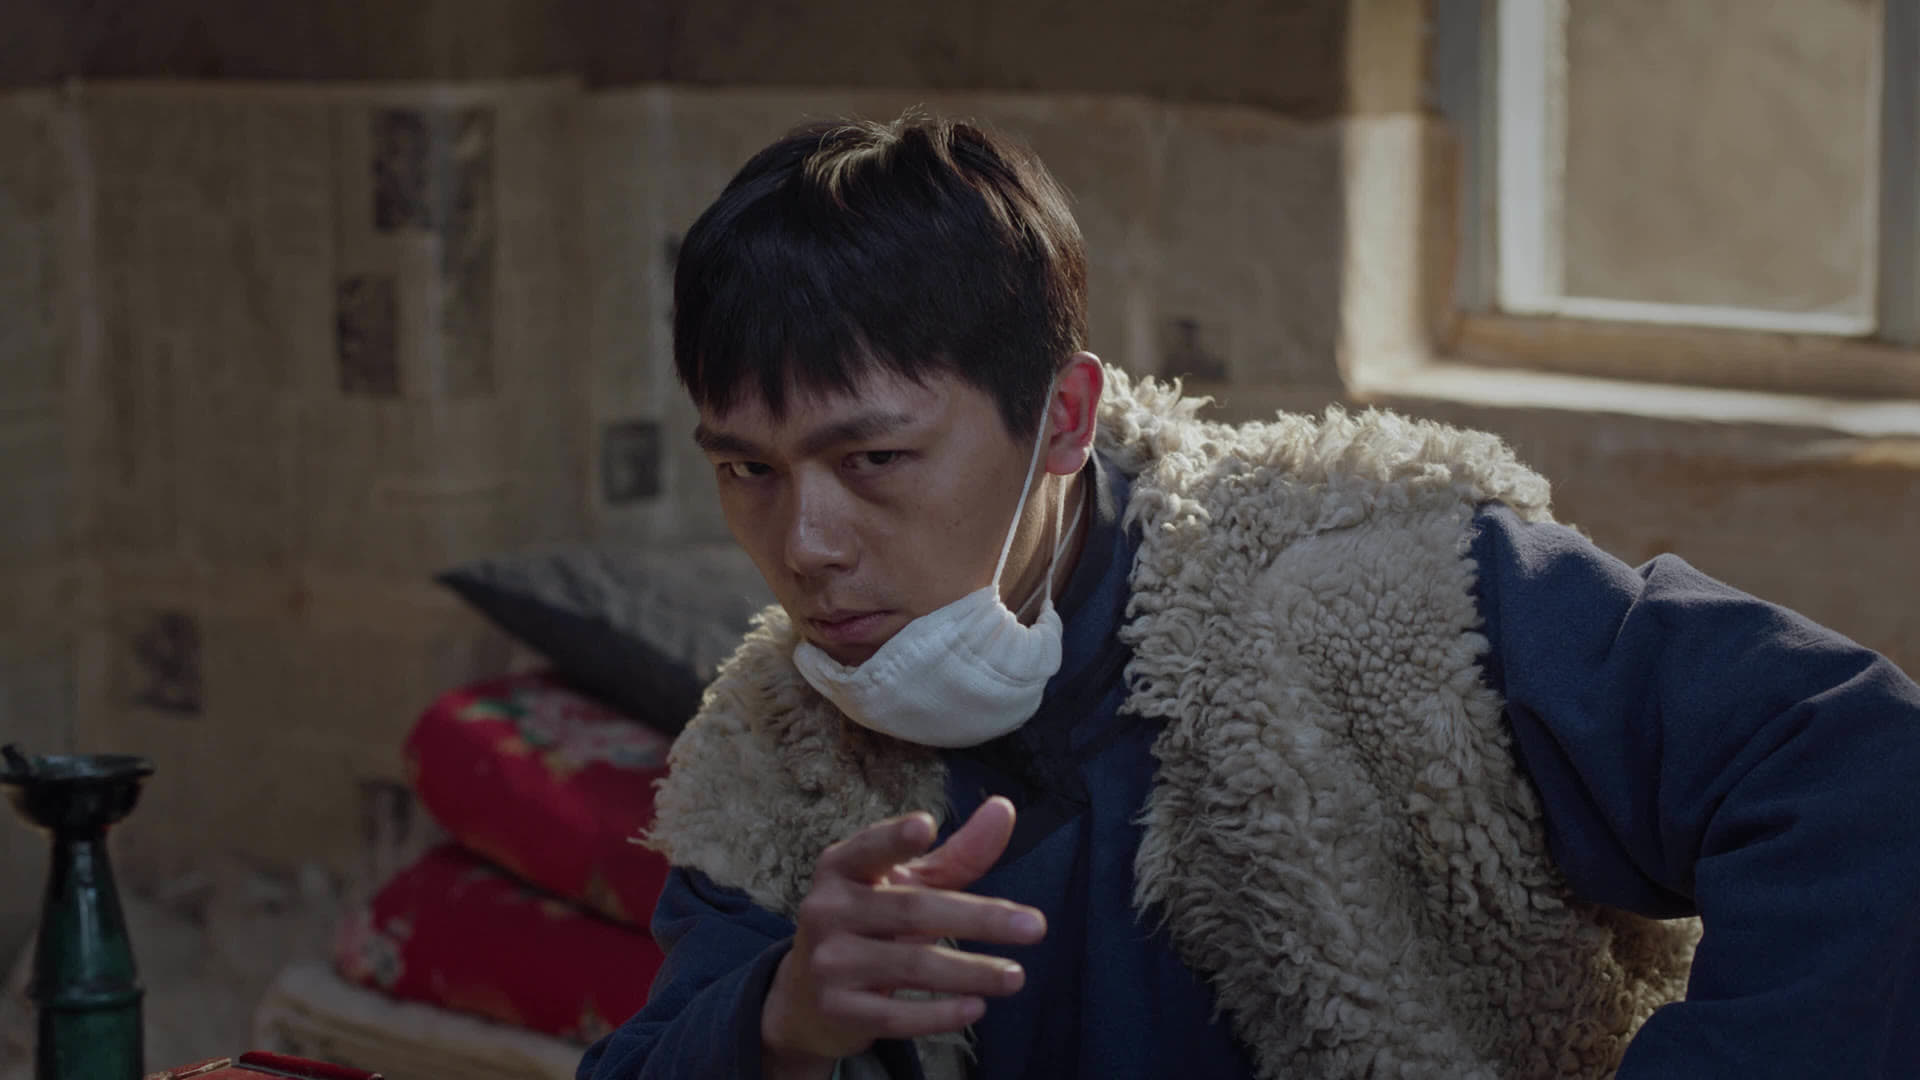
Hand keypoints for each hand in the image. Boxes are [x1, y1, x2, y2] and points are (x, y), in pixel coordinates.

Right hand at [760, 797, 1044, 1078]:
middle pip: (913, 911)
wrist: (808, 995)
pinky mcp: (838, 1009)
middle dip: (980, 919)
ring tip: (1017, 976)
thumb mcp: (907, 884)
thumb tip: (1004, 807)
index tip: (927, 825)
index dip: (896, 838)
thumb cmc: (872, 923)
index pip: (869, 848)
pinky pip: (895, 1015)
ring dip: (972, 972)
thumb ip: (957, 853)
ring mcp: (828, 962)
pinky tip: (977, 1007)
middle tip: (1036, 926)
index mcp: (842, 867)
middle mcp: (827, 909)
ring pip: (911, 966)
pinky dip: (940, 1013)